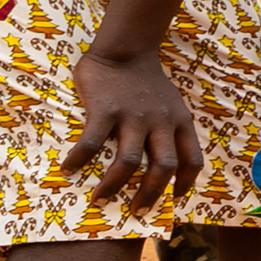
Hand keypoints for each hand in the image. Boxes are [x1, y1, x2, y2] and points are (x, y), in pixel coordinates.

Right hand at [62, 46, 203, 210]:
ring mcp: (133, 116)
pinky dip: (79, 161)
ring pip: (128, 162)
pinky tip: (68, 170)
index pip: (192, 159)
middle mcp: (160, 122)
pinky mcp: (105, 110)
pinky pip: (92, 144)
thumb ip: (168, 128)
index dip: (185, 184)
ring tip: (100, 200)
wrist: (125, 48)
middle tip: (137, 212)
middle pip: (162, 168)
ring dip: (113, 186)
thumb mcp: (171, 103)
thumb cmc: (146, 80)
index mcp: (179, 121)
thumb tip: (158, 160)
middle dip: (151, 195)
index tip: (173, 199)